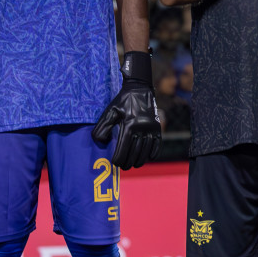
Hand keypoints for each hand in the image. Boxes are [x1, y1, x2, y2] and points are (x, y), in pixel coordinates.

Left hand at [92, 52, 161, 168]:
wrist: (140, 89)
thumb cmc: (122, 101)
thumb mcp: (110, 111)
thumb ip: (103, 127)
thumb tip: (100, 142)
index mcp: (129, 124)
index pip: (123, 148)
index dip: (119, 159)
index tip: (114, 164)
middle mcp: (142, 128)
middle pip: (135, 152)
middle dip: (128, 162)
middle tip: (123, 167)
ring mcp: (151, 128)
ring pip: (146, 151)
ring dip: (140, 160)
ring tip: (134, 165)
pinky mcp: (157, 127)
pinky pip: (157, 144)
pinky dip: (153, 153)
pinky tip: (148, 158)